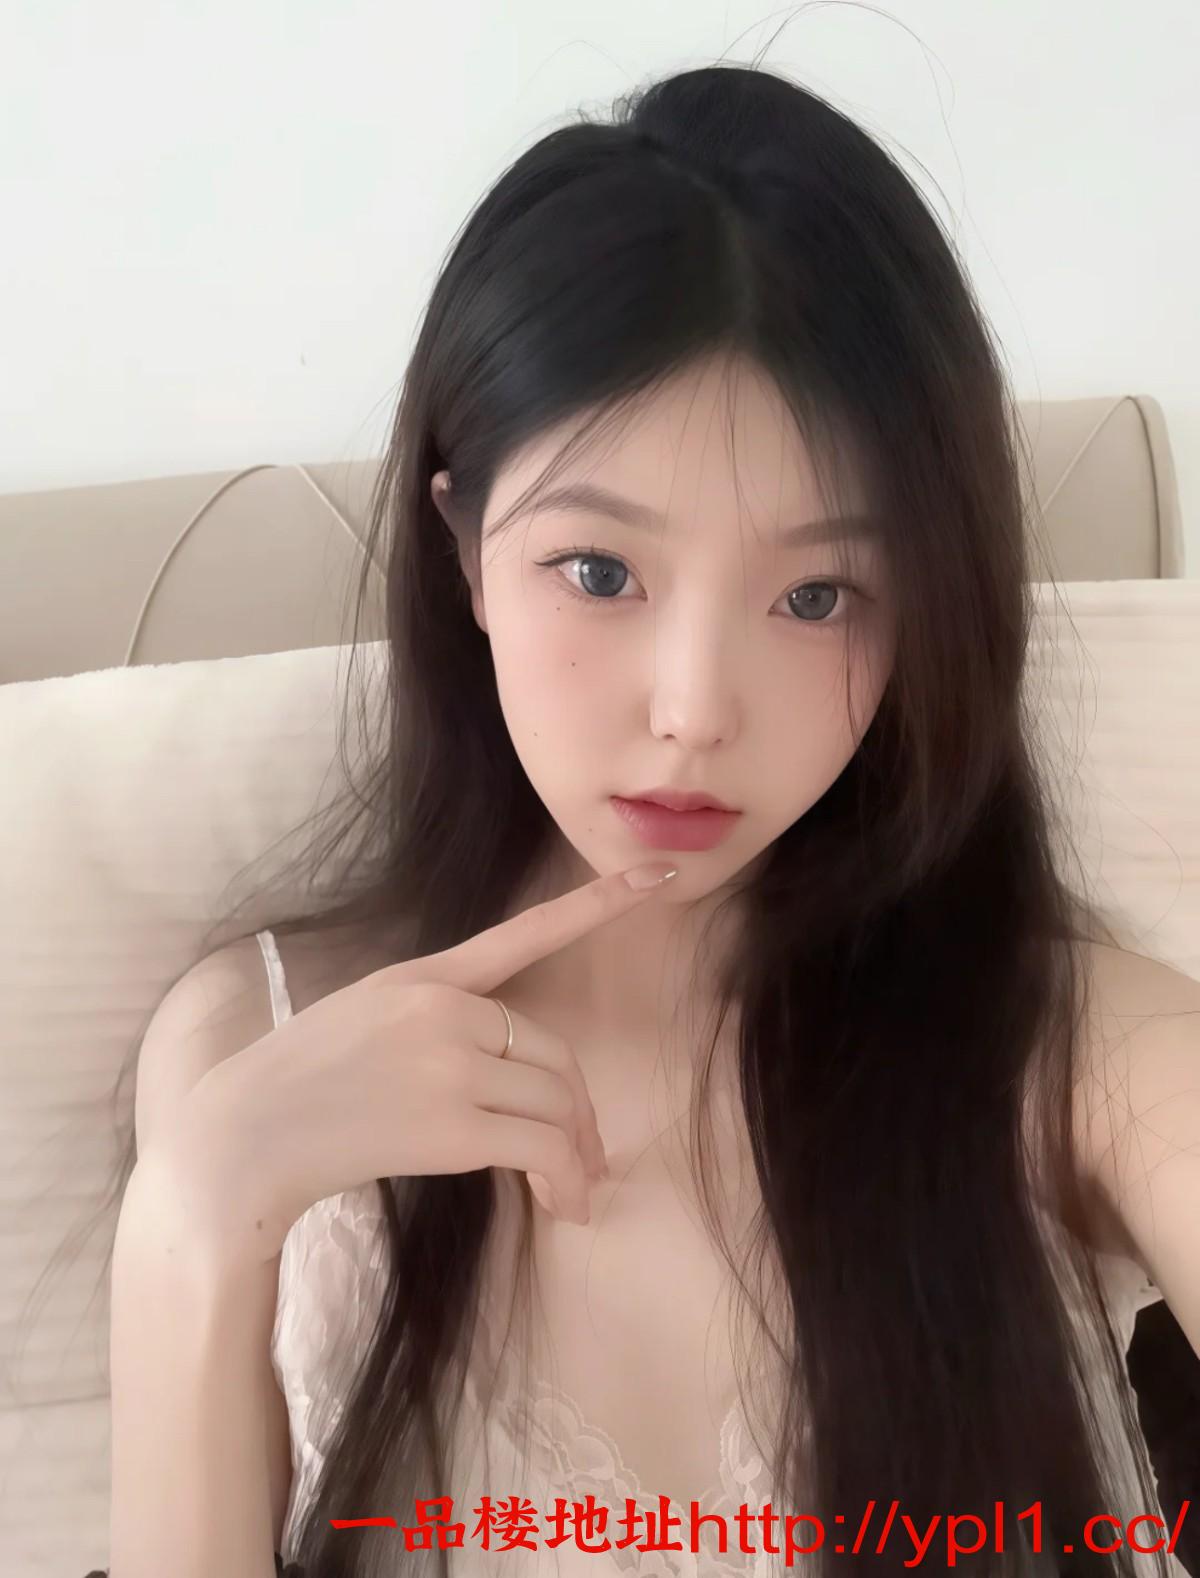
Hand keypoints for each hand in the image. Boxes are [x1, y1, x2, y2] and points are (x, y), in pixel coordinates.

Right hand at [164, 861, 678, 1257]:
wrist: (243, 1138)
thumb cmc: (299, 1085)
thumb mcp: (363, 1019)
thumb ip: (434, 1023)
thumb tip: (505, 1065)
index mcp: (424, 977)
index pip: (525, 934)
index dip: (599, 906)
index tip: (661, 877)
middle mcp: (445, 1009)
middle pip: (554, 1054)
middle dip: (578, 1111)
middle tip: (583, 1159)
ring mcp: (451, 1064)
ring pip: (558, 1102)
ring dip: (576, 1156)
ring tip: (569, 1194)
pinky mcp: (454, 1124)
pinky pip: (543, 1146)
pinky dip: (565, 1178)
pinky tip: (559, 1204)